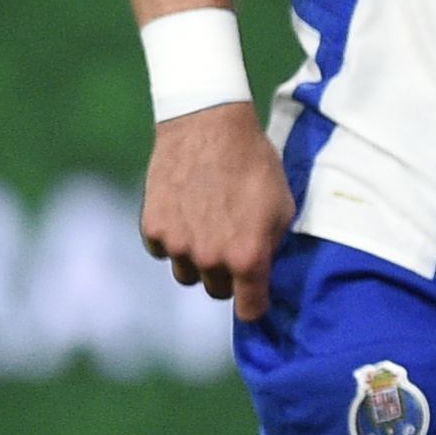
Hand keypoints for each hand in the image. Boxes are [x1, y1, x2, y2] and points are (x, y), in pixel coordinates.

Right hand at [144, 104, 294, 320]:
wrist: (208, 124)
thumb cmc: (254, 163)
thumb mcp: (283, 207)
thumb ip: (272, 247)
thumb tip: (262, 269)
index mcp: (247, 258)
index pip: (249, 310)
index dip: (254, 304)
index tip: (254, 296)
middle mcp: (210, 259)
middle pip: (217, 290)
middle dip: (227, 275)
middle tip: (232, 245)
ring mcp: (177, 245)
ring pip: (187, 274)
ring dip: (197, 260)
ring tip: (207, 226)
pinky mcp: (152, 227)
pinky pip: (162, 251)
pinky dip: (172, 240)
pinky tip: (184, 213)